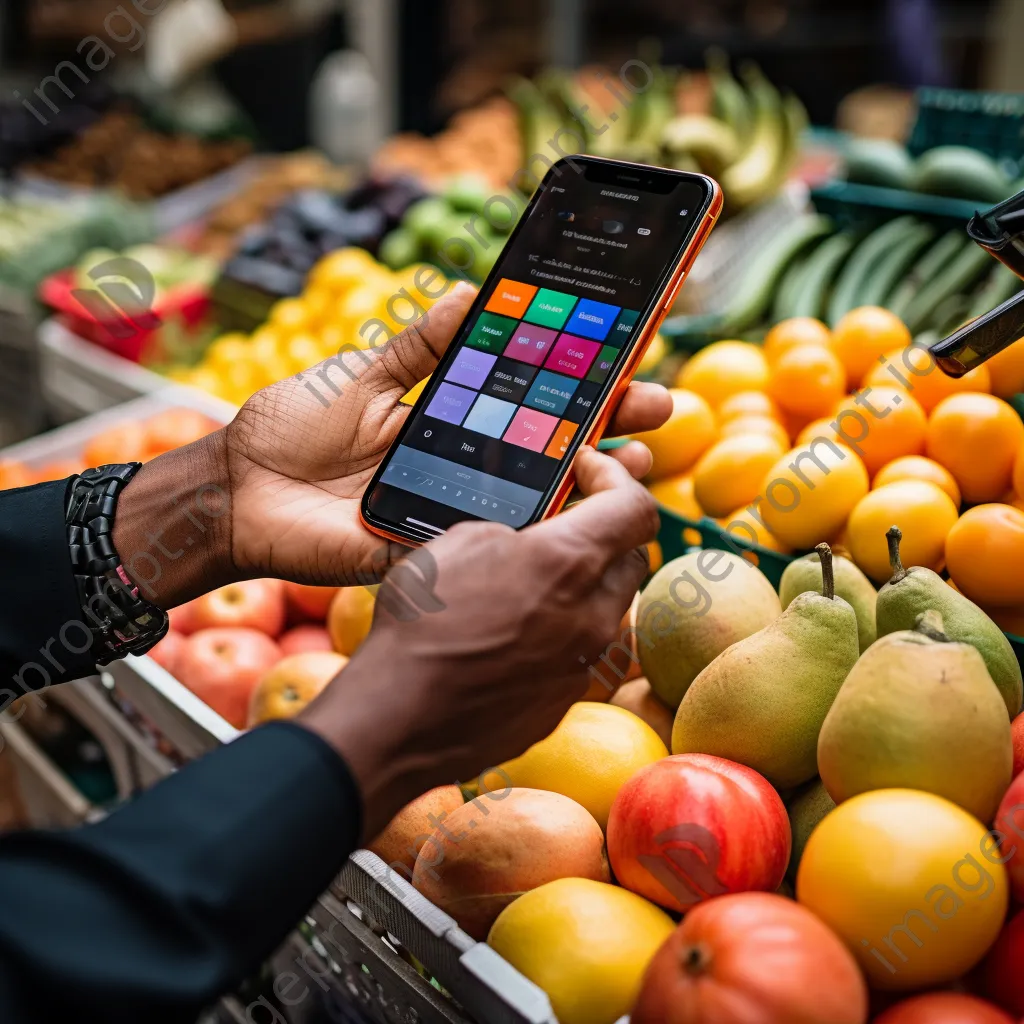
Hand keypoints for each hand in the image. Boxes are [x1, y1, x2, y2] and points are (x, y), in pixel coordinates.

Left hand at [115, 282, 670, 606]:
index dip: (577, 384)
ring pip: (531, 502)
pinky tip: (577, 517)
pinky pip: (485, 544)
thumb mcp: (361, 373)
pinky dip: (533, 534)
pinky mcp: (428, 549)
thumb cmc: (292, 428)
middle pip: (547, 450)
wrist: (238, 490)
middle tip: (660, 411)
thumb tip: (474, 291)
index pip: (528, 399)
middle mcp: (461, 465)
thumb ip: (418, 345)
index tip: (628, 359)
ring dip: (588, 483)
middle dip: (608, 429)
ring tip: (636, 461)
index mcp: (448, 418)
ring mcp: (450, 509)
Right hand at [298, 446, 657, 838]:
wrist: (401, 714)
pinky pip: (584, 654)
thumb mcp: (462, 540)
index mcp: (570, 562)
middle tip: (567, 526)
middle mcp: (593, 615)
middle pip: (632, 559)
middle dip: (606, 534)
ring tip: (539, 585)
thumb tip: (531, 541)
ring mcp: (585, 664)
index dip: (619, 477)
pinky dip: (566, 635)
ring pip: (611, 610)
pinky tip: (521, 636)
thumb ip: (518, 531)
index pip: (637, 507)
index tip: (588, 470)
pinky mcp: (568, 701)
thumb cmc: (422, 620)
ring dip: (588, 588)